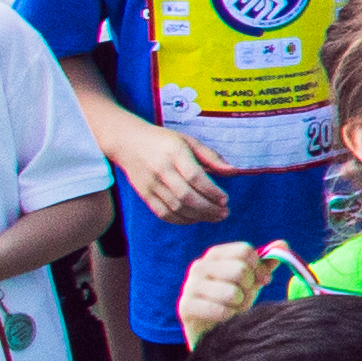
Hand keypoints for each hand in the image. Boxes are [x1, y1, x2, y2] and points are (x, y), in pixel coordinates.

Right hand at [111, 118, 228, 225]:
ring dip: (198, 216)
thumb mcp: (189, 141)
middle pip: (186, 196)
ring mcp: (150, 184)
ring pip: (175, 207)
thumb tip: (234, 172)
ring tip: (214, 216)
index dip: (211, 191)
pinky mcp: (144, 194)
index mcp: (174, 153)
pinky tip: (195, 218)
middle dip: (208, 208)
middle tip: (224, 213)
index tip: (225, 199)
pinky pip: (162, 213)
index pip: (195, 176)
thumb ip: (211, 157)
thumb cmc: (163, 141)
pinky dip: (180, 220)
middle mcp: (161, 169)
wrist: (127, 142)